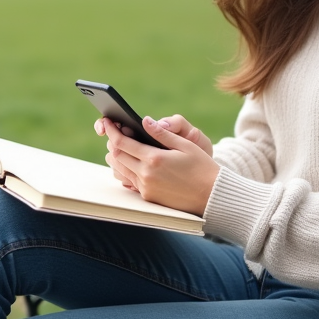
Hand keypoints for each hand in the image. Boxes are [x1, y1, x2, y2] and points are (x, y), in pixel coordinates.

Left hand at [94, 115, 218, 215]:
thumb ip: (162, 133)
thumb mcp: (185, 145)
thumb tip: (144, 121)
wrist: (211, 196)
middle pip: (116, 156)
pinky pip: (129, 181)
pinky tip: (129, 162)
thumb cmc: (202, 168)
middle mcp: (146, 175)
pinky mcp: (148, 196)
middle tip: (113, 131)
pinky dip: (125, 169)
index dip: (111, 131)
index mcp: (154, 159)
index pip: (122, 143)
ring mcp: (145, 187)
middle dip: (112, 142)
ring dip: (115, 157)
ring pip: (120, 170)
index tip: (106, 122)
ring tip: (119, 145)